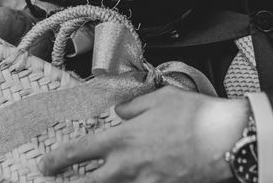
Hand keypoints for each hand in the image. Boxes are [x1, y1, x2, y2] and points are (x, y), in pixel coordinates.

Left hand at [39, 86, 249, 182]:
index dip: (58, 160)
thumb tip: (121, 112)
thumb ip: (134, 106)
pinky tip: (131, 179)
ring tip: (95, 179)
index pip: (80, 152)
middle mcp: (129, 167)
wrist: (227, 140)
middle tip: (56, 181)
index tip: (45, 165)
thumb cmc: (194, 116)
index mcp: (124, 139)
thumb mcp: (160, 98)